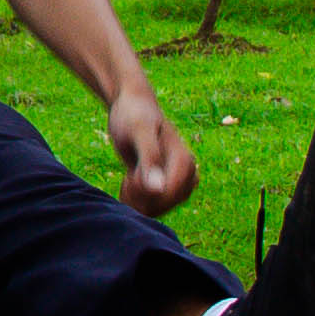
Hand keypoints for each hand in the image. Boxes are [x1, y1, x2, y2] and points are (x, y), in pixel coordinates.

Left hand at [107, 85, 196, 216]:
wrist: (131, 107)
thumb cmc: (134, 115)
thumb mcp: (138, 131)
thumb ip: (149, 157)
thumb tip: (159, 188)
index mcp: (185, 161)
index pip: (169, 195)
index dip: (145, 192)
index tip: (130, 177)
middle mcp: (187, 173)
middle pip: (164, 204)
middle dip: (140, 197)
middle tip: (127, 177)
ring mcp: (177, 180)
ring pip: (159, 208)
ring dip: (137, 200)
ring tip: (128, 177)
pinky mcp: (166, 185)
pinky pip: (154, 206)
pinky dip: (137, 201)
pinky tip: (128, 183)